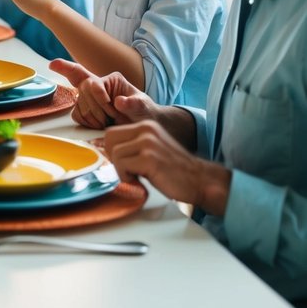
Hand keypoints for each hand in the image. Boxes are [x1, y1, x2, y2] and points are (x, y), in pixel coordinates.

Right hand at [50, 58, 158, 129]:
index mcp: (111, 80)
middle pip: (85, 90)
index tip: (53, 65)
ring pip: (80, 105)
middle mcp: (96, 86)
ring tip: (110, 121)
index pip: (86, 73)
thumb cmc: (144, 111)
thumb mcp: (144, 105)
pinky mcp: (84, 111)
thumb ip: (134, 103)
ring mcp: (88, 99)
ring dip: (96, 117)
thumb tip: (119, 101)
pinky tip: (101, 125)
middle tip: (114, 116)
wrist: (142, 125)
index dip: (67, 68)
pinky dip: (89, 123)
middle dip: (99, 106)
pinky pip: (77, 116)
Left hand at [103, 119, 228, 212]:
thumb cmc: (174, 170)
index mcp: (146, 126)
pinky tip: (141, 181)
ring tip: (138, 176)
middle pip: (109, 140)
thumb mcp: (152, 149)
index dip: (112, 150)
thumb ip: (133, 145)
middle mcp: (146, 130)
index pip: (111, 133)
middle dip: (114, 158)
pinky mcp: (149, 158)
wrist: (201, 181)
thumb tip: (105, 148)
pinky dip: (126, 177)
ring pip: (114, 154)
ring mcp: (148, 143)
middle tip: (129, 171)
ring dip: (122, 170)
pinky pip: (122, 165)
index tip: (123, 163)